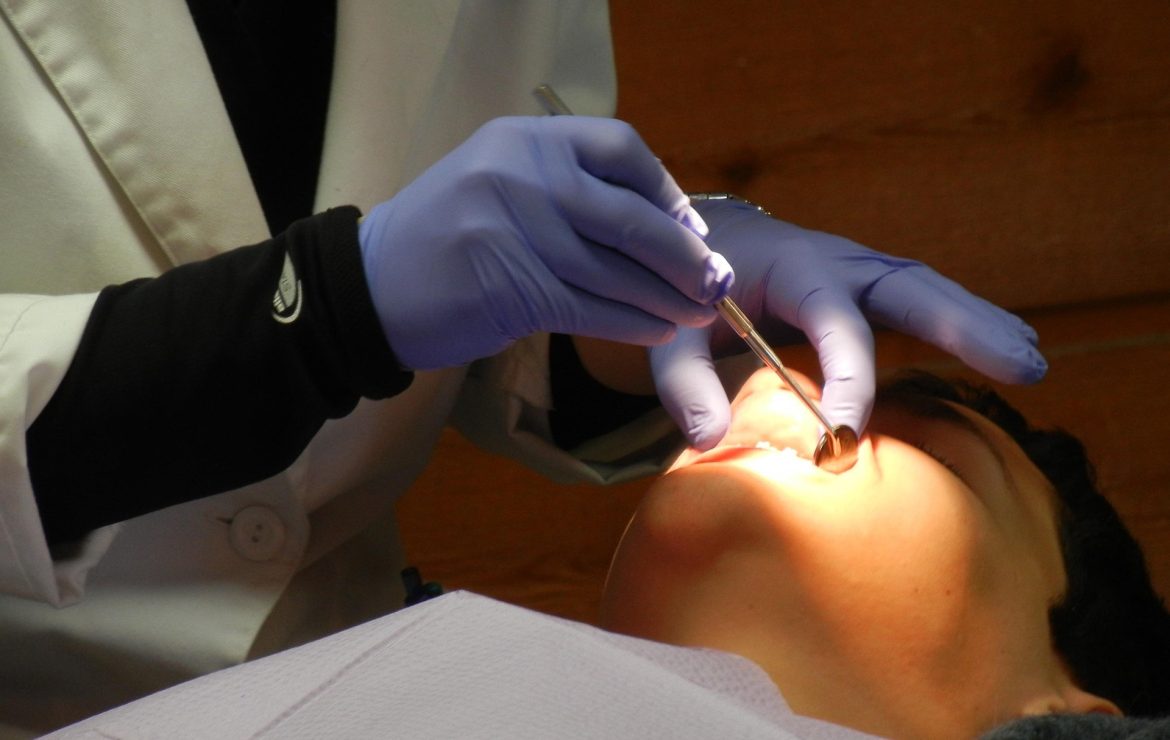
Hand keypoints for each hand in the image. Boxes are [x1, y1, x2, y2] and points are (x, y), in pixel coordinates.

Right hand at [358, 116, 731, 369]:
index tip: (691, 229)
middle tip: (716, 283)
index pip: (620, 148)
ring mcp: (514, 231)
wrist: (369, 286)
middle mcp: (522, 175)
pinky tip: (656, 332)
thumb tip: (662, 223)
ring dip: (665, 299)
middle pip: (630, 217)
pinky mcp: (511, 290)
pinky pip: (592, 309)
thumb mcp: (499, 181)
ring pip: (616, 271)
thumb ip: (567, 188)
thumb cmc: (445, 237)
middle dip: (683, 257)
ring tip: (697, 315)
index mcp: (524, 139)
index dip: (666, 191)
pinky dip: (632, 324)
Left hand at [650, 198, 1046, 449]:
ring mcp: (860, 271)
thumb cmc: (688, 290)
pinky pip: (922, 303)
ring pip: (928, 291)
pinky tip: (1008, 351)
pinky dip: (966, 324)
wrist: (700, 242)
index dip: (847, 377)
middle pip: (910, 287)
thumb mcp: (671, 333)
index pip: (834, 322)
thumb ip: (684, 383)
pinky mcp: (869, 288)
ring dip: (981, 323)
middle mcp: (838, 262)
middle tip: (1020, 364)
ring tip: (1032, 363)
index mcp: (792, 267)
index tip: (846, 432)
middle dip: (964, 323)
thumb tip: (708, 442)